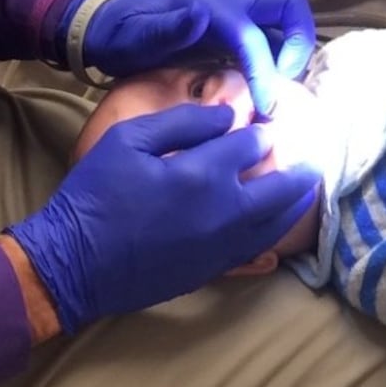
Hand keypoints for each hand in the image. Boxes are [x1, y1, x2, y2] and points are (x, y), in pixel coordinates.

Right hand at [7, 103, 319, 332]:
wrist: (72, 264)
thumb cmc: (94, 193)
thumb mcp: (128, 139)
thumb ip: (181, 122)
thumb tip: (226, 115)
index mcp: (202, 173)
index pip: (251, 144)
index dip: (263, 129)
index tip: (273, 118)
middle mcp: (224, 213)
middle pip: (280, 188)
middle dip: (299, 168)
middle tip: (313, 155)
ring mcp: (221, 247)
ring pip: (276, 223)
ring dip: (295, 201)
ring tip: (307, 184)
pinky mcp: (212, 271)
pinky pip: (258, 250)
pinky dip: (275, 233)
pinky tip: (279, 224)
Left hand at [84, 0, 315, 117]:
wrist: (107, 27)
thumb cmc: (120, 33)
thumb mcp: (135, 35)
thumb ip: (167, 27)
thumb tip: (200, 14)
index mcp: (209, 3)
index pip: (252, 33)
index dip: (265, 69)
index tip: (266, 107)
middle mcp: (229, 3)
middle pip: (288, 6)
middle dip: (299, 44)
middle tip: (284, 88)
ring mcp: (233, 16)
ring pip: (282, 25)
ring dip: (291, 57)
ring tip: (278, 98)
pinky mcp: (232, 33)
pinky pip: (268, 41)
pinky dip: (276, 64)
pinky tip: (264, 95)